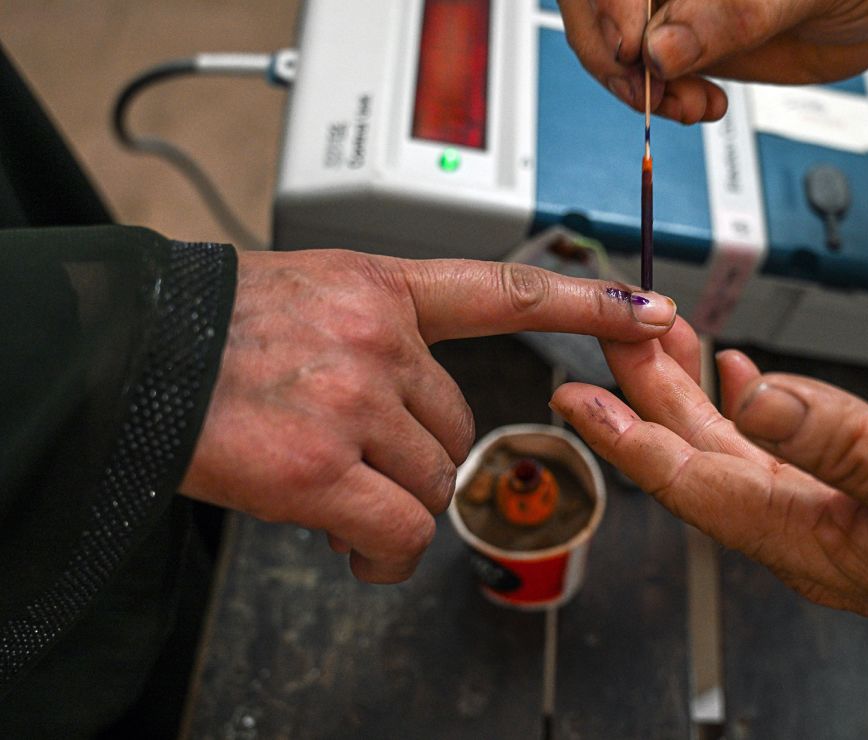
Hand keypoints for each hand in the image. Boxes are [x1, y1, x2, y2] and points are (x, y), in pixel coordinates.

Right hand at [180, 249, 675, 582]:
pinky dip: (381, 553)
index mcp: (383, 288)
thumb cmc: (215, 331)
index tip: (648, 311)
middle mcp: (380, 340)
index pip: (506, 290)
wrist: (132, 355)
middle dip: (415, 453)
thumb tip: (409, 405)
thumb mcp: (311, 294)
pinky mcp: (323, 470)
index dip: (586, 302)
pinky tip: (351, 547)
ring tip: (332, 495)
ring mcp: (355, 403)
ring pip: (430, 480)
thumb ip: (377, 334)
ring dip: (390, 502)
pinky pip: (398, 532)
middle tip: (356, 457)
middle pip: (455, 424)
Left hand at [550, 323, 867, 647]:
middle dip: (648, 396)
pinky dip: (749, 405)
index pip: (698, 488)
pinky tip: (736, 374)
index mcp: (816, 545)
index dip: (632, 439)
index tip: (578, 395)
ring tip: (657, 338)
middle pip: (700, 459)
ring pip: (731, 448)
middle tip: (609, 333)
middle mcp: (805, 535)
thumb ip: (852, 447)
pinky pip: (777, 449)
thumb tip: (761, 400)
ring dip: (689, 393)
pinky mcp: (848, 496)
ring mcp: (824, 517)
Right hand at [559, 0, 867, 122]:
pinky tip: (701, 106)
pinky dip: (661, 102)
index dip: (607, 5)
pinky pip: (643, 76)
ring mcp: (667, 5)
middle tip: (657, 93)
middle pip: (593, 7)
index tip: (633, 48)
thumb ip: (731, 16)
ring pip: (611, 46)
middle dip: (614, 57)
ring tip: (693, 106)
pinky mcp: (678, 43)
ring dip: (639, 88)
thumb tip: (659, 51)